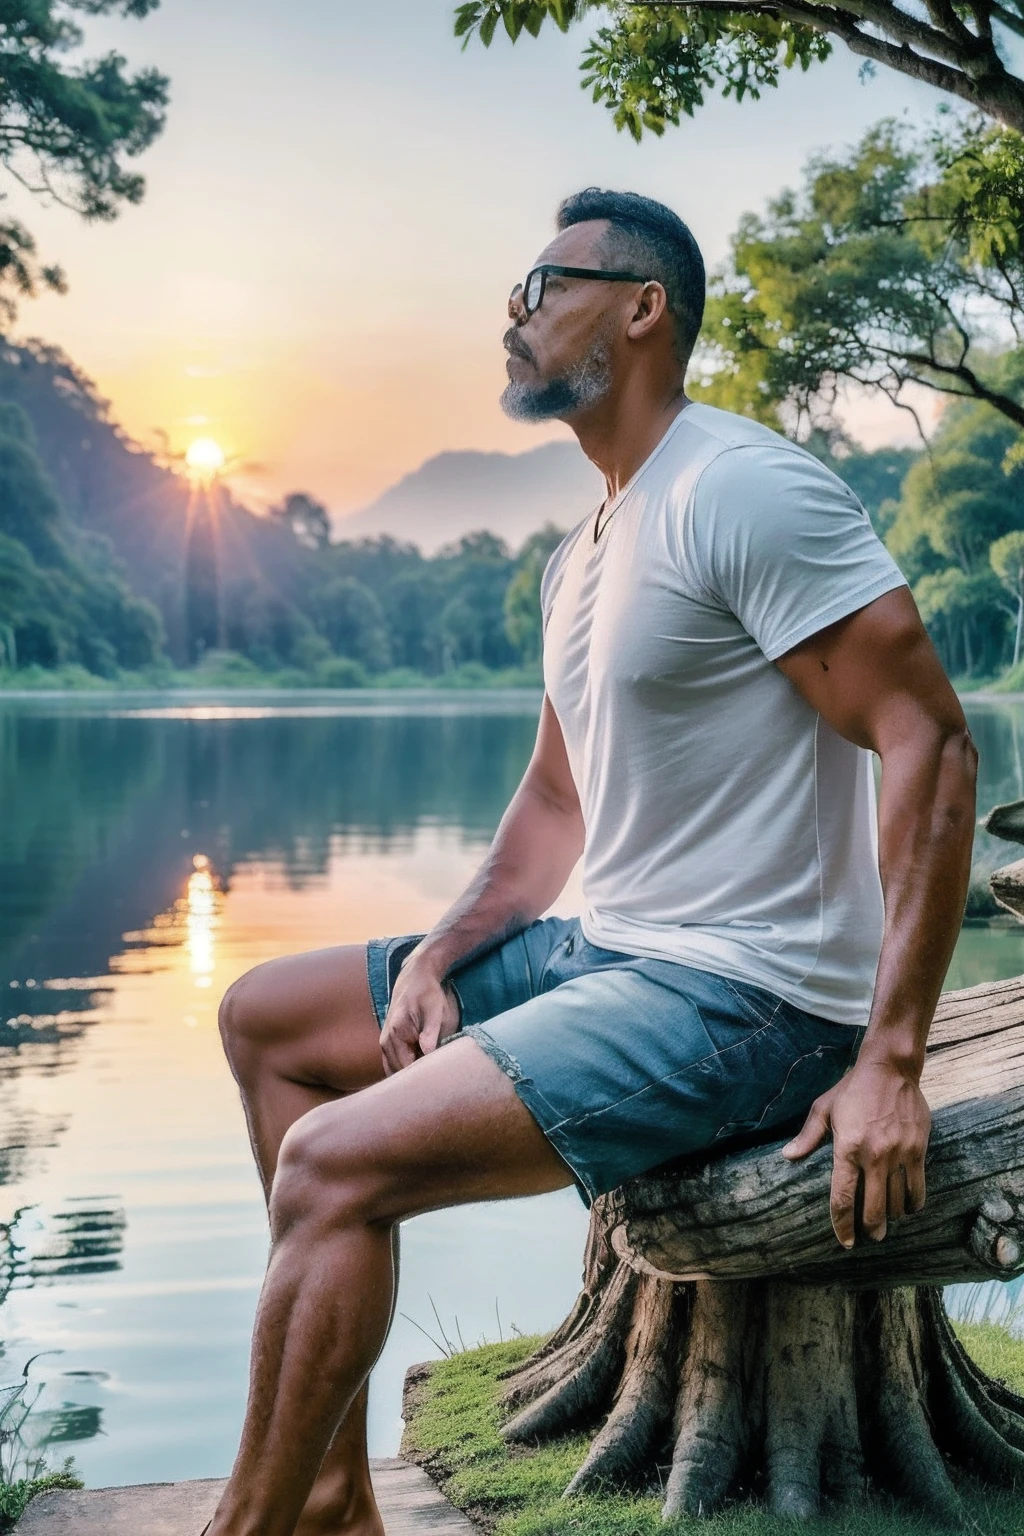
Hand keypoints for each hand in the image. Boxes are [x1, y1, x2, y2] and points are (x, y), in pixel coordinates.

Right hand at [379, 953, 460, 1075]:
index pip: (407, 1066)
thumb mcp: (436, 1009)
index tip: (438, 1079)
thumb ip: (432, 1031)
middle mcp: (385, 1040)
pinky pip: (392, 1065)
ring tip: (429, 1075)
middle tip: (437, 1080)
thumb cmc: (428, 994)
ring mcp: (383, 1044)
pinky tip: (419, 1069)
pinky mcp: (386, 1045)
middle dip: (416, 1078)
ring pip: (395, 1071)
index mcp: (397, 1031)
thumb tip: (427, 1052)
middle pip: (400, 1072)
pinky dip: (404, 1070)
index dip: (423, 1075)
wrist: (414, 979)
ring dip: (410, 1075)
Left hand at [781, 1059, 930, 1247]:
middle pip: (874, 1210)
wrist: (890, 1069)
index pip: (842, 1198)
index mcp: (846, 1148)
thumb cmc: (852, 1089)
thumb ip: (808, 1136)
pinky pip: (918, 1188)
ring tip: (887, 1218)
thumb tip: (788, 1157)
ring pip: (897, 1203)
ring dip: (892, 1216)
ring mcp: (898, 1154)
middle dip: (871, 1230)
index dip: (842, 1226)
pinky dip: (913, 1203)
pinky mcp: (918, 1150)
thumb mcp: (824, 1108)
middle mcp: (873, 1156)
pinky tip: (908, 1206)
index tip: (845, 1242)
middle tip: (870, 1236)